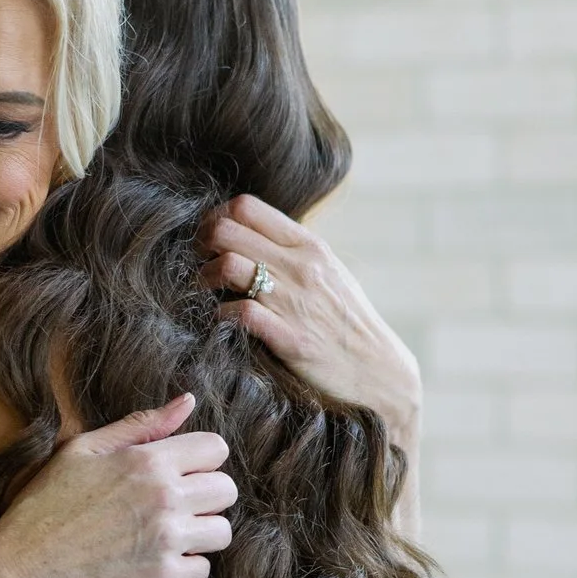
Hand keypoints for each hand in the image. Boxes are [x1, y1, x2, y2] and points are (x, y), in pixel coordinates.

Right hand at [0, 394, 235, 577]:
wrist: (22, 572)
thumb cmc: (43, 508)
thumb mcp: (81, 451)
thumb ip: (139, 425)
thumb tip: (186, 403)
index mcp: (147, 461)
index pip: (215, 449)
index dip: (200, 460)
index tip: (179, 473)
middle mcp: (165, 498)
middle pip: (226, 491)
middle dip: (205, 496)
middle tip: (173, 507)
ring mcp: (167, 541)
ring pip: (221, 532)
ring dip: (199, 533)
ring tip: (166, 535)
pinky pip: (203, 570)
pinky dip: (184, 568)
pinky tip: (155, 561)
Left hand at [203, 195, 420, 445]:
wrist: (378, 370)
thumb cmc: (346, 321)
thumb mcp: (327, 272)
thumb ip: (291, 251)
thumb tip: (248, 235)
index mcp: (309, 246)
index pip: (247, 206)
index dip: (215, 218)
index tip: (208, 239)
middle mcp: (302, 267)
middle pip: (227, 231)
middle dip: (201, 246)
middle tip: (198, 264)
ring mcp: (296, 302)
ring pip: (228, 266)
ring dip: (204, 279)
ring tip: (205, 293)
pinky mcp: (291, 338)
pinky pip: (239, 313)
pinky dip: (220, 316)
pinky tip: (222, 322)